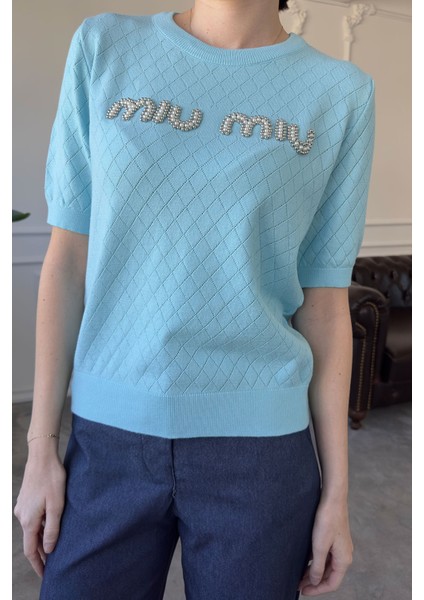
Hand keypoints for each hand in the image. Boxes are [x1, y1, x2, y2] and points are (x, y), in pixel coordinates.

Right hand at [14, 451, 65, 576]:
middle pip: (30, 541)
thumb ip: (52, 529)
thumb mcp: (57, 506)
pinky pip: (32, 518)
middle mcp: (21, 516)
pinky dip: (40, 526)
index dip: (38, 564)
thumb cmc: (52, 479)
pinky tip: (51, 525)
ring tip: (55, 546)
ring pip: (32, 529)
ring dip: (41, 538)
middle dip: (41, 553)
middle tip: (53, 564)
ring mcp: (22, 507)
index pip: (30, 550)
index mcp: (28, 520)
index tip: (45, 575)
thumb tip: (49, 549)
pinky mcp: (26, 499)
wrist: (42, 457)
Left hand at [298, 497, 352, 595]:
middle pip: (330, 576)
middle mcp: (345, 556)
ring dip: (316, 572)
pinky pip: (327, 556)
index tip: (303, 591)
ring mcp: (341, 547)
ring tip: (301, 576)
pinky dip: (318, 562)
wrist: (333, 499)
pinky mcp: (336, 539)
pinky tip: (307, 562)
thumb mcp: (320, 547)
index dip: (317, 590)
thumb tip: (315, 581)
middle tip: (299, 584)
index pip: (332, 584)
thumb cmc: (327, 521)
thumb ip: (318, 566)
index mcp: (344, 560)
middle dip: (315, 582)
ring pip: (328, 566)